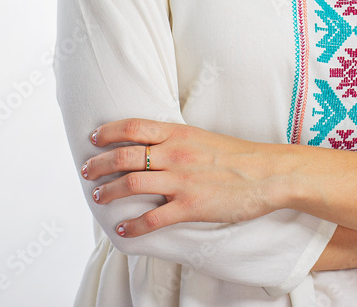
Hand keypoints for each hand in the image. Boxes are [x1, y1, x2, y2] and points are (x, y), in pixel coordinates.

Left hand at [82, 119, 274, 237]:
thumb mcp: (202, 137)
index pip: (132, 127)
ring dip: (109, 192)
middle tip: (87, 171)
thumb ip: (177, 140)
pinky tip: (123, 229)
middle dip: (99, 164)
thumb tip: (153, 146)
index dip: (107, 132)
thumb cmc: (238, 155)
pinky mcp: (191, 206)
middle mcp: (175, 153)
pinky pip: (153, 217)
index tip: (93, 138)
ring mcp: (181, 180)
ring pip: (131, 184)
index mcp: (178, 133)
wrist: (268, 173)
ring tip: (98, 197)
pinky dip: (133, 225)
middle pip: (124, 156)